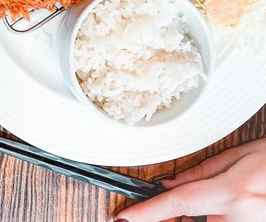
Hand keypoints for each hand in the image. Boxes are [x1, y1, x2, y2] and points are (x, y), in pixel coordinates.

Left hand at [113, 139, 265, 221]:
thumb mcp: (243, 154)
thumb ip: (202, 171)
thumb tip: (169, 183)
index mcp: (234, 193)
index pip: (177, 204)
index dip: (147, 213)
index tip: (124, 219)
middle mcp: (242, 219)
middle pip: (195, 220)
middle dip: (186, 210)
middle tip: (199, 196)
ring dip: (214, 212)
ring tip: (243, 188)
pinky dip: (224, 213)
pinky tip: (244, 197)